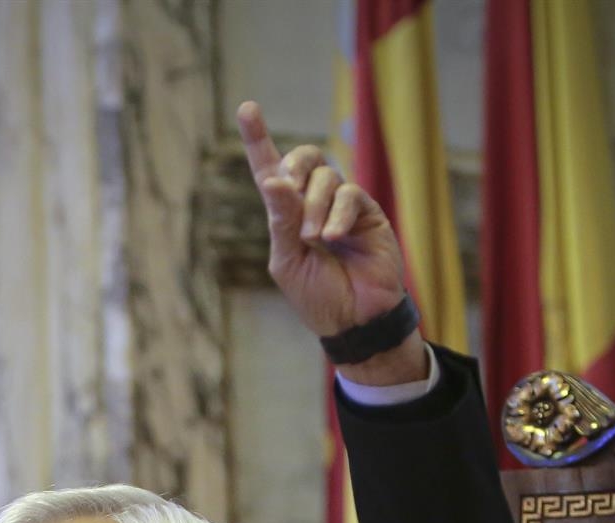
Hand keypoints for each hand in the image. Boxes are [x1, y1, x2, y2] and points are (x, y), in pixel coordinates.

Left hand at [238, 100, 424, 383]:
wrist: (355, 321)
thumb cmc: (318, 296)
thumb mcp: (288, 261)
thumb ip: (282, 221)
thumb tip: (273, 180)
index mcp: (286, 214)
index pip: (270, 169)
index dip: (258, 138)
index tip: (246, 108)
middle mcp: (314, 203)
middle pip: (304, 159)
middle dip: (292, 164)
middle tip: (285, 186)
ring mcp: (342, 206)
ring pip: (327, 177)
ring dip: (313, 205)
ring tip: (313, 238)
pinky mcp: (368, 214)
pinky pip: (351, 195)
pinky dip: (337, 213)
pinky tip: (332, 236)